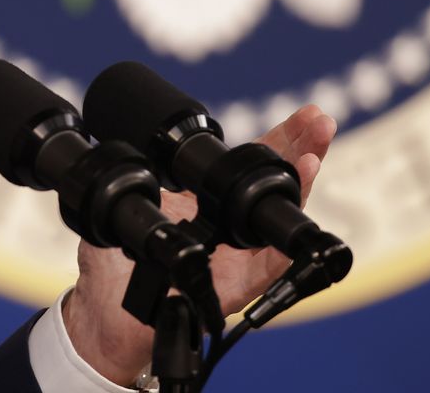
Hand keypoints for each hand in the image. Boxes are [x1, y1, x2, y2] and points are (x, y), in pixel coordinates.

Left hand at [62, 105, 337, 385]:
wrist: (109, 317)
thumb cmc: (119, 266)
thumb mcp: (134, 211)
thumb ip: (146, 183)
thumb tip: (137, 144)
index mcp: (213, 205)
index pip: (255, 164)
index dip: (281, 138)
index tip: (306, 113)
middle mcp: (235, 230)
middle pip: (277, 184)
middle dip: (303, 150)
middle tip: (321, 123)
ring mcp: (240, 260)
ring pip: (280, 222)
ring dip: (299, 190)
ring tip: (311, 159)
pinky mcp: (234, 292)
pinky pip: (267, 271)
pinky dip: (284, 247)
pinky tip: (295, 223)